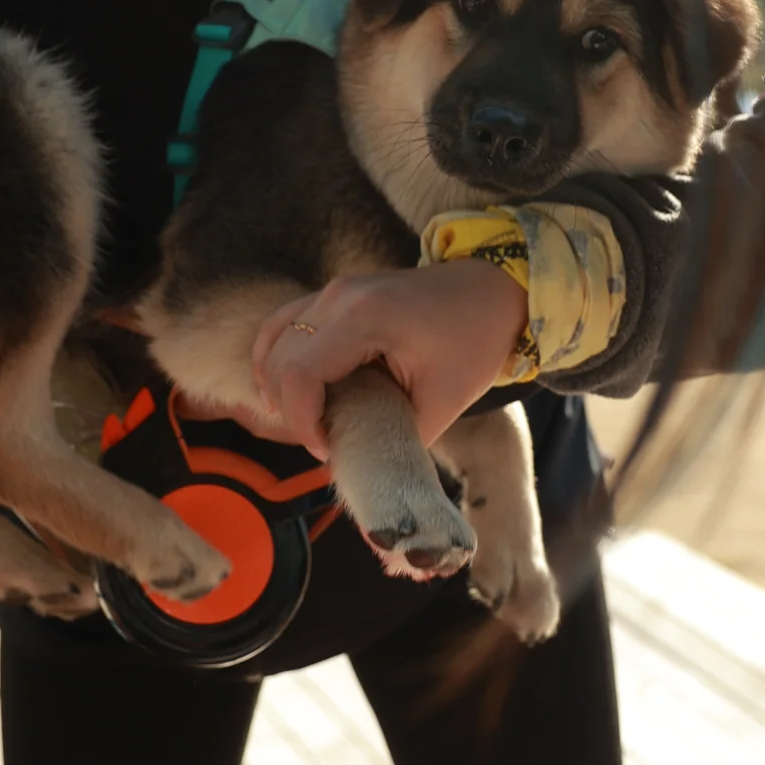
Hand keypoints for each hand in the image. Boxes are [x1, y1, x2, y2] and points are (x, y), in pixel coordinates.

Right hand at [250, 261, 527, 458]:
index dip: (301, 422)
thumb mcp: (443, 402)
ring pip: (273, 341)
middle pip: (278, 360)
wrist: (491, 292)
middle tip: (326, 441)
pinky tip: (293, 392)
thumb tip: (363, 474)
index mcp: (365, 316)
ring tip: (311, 420)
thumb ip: (398, 439)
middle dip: (291, 411)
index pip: (298, 373)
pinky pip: (284, 326)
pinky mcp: (333, 294)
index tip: (327, 449)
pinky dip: (280, 360)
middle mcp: (339, 296)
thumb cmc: (474, 343)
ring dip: (279, 386)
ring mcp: (333, 290)